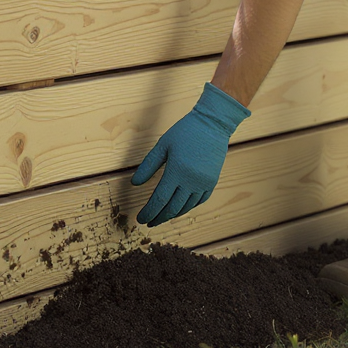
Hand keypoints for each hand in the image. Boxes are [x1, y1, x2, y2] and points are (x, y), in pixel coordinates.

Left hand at [133, 83, 250, 226]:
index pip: (159, 200)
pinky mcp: (212, 182)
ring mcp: (204, 183)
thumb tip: (134, 184)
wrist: (212, 124)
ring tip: (161, 218)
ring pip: (186, 207)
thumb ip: (148, 166)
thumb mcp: (162, 146)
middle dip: (158, 218)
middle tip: (148, 222)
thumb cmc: (184, 132)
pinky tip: (179, 209)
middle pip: (172, 208)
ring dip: (172, 215)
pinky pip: (199, 202)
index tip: (140, 219)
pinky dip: (187, 208)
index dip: (149, 212)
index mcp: (176, 172)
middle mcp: (191, 181)